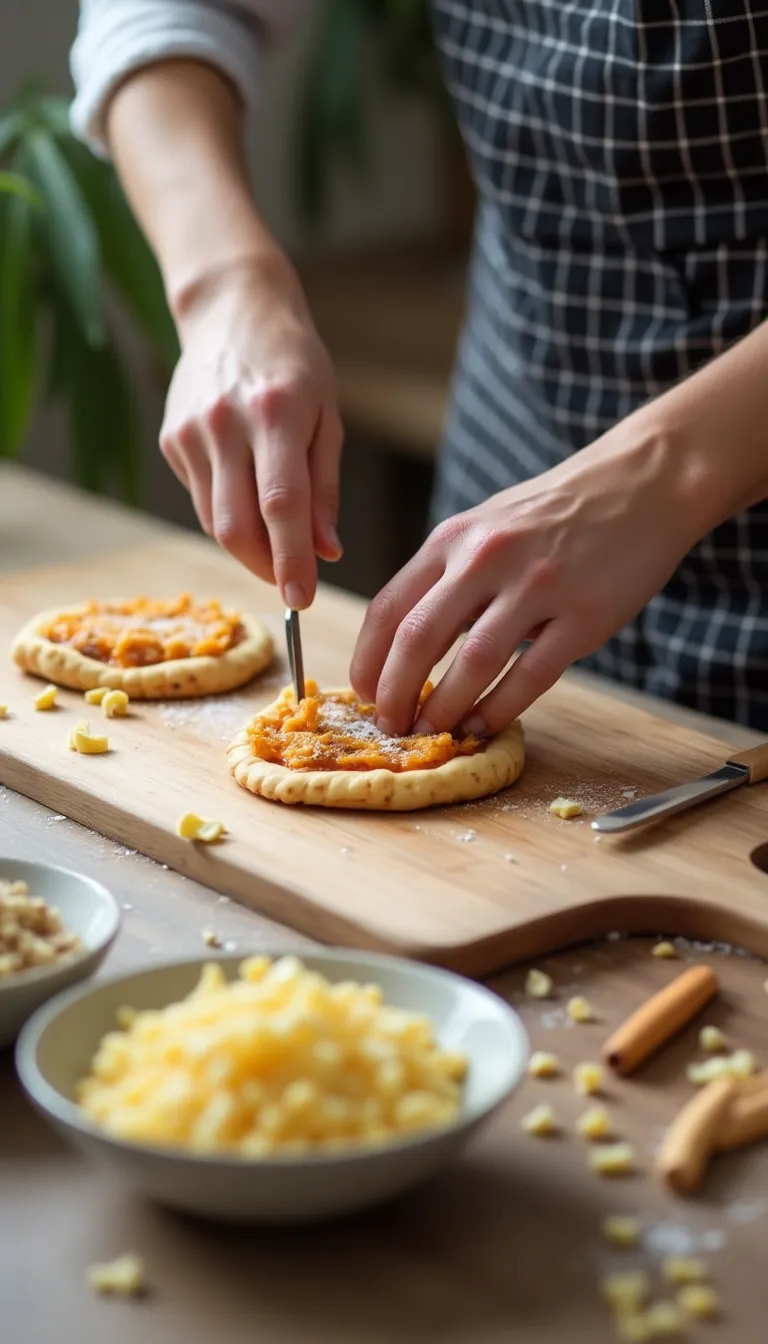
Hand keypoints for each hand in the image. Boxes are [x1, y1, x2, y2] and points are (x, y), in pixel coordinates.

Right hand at [160, 257, 342, 607]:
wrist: (232, 309)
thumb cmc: (294, 364)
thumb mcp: (328, 417)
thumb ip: (325, 488)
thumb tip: (326, 551)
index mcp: (277, 413)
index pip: (282, 505)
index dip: (291, 560)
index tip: (303, 600)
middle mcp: (226, 423)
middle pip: (236, 525)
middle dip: (265, 567)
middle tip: (292, 583)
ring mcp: (191, 432)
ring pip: (214, 520)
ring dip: (247, 548)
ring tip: (276, 546)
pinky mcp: (171, 440)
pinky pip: (201, 500)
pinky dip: (228, 516)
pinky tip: (247, 496)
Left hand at [351, 420, 711, 736]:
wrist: (642, 481)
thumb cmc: (556, 512)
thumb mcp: (486, 526)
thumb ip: (447, 576)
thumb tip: (405, 646)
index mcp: (454, 538)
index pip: (389, 608)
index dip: (367, 661)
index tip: (363, 694)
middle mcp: (487, 558)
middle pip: (418, 639)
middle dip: (395, 694)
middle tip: (391, 725)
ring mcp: (538, 585)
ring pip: (474, 662)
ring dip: (445, 708)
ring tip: (433, 733)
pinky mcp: (585, 615)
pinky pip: (532, 674)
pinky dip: (501, 708)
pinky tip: (485, 725)